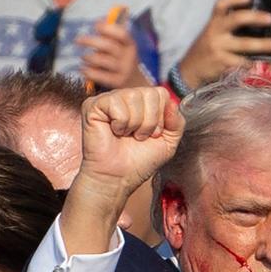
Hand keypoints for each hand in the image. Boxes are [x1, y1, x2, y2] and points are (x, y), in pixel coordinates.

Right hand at [70, 86, 183, 215]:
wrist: (118, 178)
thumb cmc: (139, 162)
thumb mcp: (168, 143)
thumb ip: (177, 122)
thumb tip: (172, 101)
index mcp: (143, 103)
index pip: (161, 93)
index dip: (161, 117)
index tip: (152, 135)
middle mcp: (126, 97)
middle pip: (150, 93)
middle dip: (149, 121)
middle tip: (138, 137)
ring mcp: (109, 99)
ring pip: (133, 96)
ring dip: (134, 124)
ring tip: (126, 136)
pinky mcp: (93, 105)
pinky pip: (116, 103)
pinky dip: (120, 123)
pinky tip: (114, 132)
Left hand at [77, 20, 151, 89]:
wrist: (135, 84)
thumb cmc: (121, 60)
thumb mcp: (121, 47)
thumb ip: (111, 35)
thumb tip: (99, 21)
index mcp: (130, 45)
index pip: (122, 34)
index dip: (108, 28)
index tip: (96, 26)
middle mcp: (129, 57)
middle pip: (109, 46)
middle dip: (91, 41)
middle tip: (78, 40)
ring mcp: (124, 71)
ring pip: (103, 60)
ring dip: (89, 57)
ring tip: (83, 57)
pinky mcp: (118, 82)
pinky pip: (101, 76)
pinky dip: (89, 72)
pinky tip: (83, 69)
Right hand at [177, 0, 270, 88]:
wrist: (190, 70)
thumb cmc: (206, 51)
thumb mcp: (212, 34)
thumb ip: (227, 27)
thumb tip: (254, 23)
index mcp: (214, 23)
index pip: (221, 5)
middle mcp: (215, 33)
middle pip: (236, 19)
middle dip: (256, 18)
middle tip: (270, 19)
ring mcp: (218, 48)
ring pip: (244, 44)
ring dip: (262, 44)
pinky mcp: (222, 64)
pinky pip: (242, 62)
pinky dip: (253, 63)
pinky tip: (262, 63)